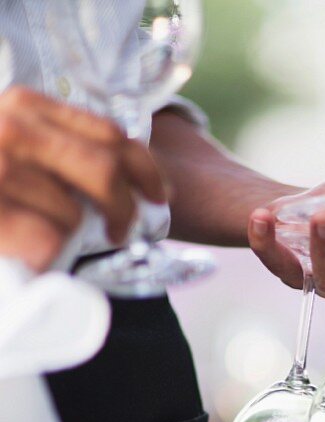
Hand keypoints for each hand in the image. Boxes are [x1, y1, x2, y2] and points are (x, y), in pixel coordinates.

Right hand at [0, 86, 166, 270]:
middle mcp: (13, 129)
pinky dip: (47, 260)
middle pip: (105, 174)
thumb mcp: (11, 143)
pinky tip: (32, 256)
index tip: (157, 195)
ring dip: (69, 242)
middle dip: (123, 210)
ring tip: (49, 244)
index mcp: (24, 107)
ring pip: (74, 219)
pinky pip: (50, 246)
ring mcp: (0, 170)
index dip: (144, 168)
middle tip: (121, 233)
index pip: (110, 134)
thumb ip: (52, 147)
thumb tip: (120, 177)